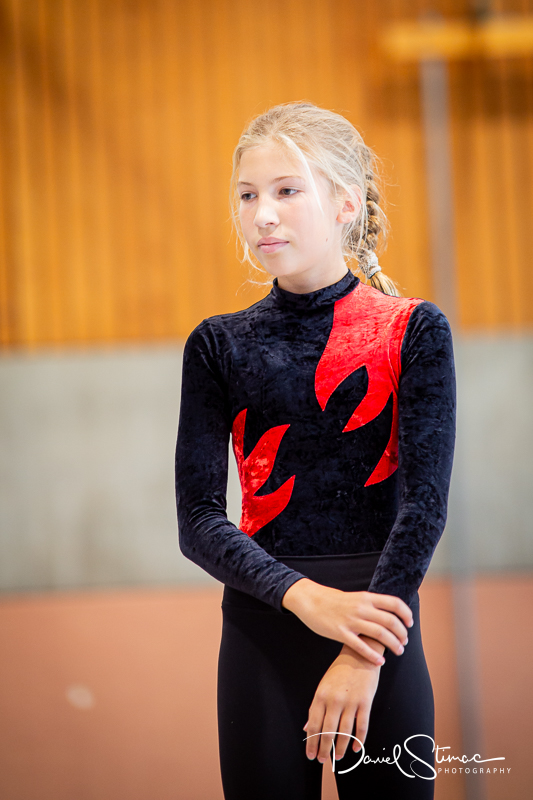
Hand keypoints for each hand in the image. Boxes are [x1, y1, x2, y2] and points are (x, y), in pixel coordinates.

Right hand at [282, 579, 411, 664]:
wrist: (310, 600)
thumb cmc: (333, 600)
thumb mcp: (355, 597)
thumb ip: (370, 604)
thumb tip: (388, 613)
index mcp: (366, 597)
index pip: (394, 603)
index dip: (406, 614)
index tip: (410, 624)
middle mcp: (361, 608)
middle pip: (391, 622)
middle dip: (402, 634)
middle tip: (404, 642)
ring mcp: (351, 621)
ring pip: (380, 635)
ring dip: (393, 645)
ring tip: (398, 651)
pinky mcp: (341, 633)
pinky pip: (361, 647)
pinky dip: (374, 656)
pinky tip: (380, 662)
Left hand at [304, 638, 382, 763]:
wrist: (360, 653)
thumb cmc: (340, 670)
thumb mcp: (324, 685)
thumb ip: (316, 707)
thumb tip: (306, 727)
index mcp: (321, 695)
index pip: (313, 724)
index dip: (311, 742)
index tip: (310, 754)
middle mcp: (334, 700)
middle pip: (327, 731)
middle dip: (324, 749)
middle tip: (322, 760)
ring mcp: (350, 702)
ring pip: (344, 732)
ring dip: (340, 747)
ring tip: (337, 757)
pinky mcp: (365, 703)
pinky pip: (362, 726)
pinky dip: (358, 740)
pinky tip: (355, 748)